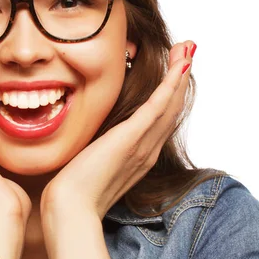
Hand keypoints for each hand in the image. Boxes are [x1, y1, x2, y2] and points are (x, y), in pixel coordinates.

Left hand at [40, 41, 195, 222]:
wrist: (70, 211)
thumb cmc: (75, 192)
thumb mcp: (91, 164)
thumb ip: (99, 150)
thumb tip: (94, 139)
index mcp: (139, 156)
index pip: (160, 119)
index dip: (170, 94)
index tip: (174, 70)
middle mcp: (147, 151)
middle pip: (172, 108)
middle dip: (180, 77)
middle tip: (187, 50)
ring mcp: (142, 146)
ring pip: (170, 104)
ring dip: (180, 74)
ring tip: (188, 47)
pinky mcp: (130, 140)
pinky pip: (156, 108)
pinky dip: (170, 85)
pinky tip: (179, 65)